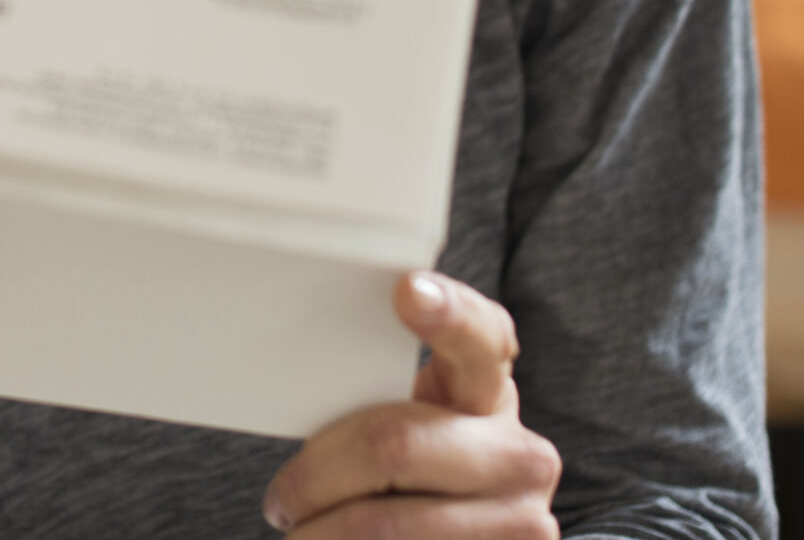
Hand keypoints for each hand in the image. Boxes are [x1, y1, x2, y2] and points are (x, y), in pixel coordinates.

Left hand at [260, 273, 561, 537]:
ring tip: (299, 532)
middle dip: (315, 477)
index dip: (448, 313)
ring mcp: (522, 519)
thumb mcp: (424, 423)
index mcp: (491, 391)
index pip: (481, 338)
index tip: (407, 289)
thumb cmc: (426, 474)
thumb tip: (288, 356)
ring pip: (380, 523)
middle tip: (281, 500)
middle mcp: (522, 455)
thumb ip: (385, 391)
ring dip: (318, 534)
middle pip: (391, 445)